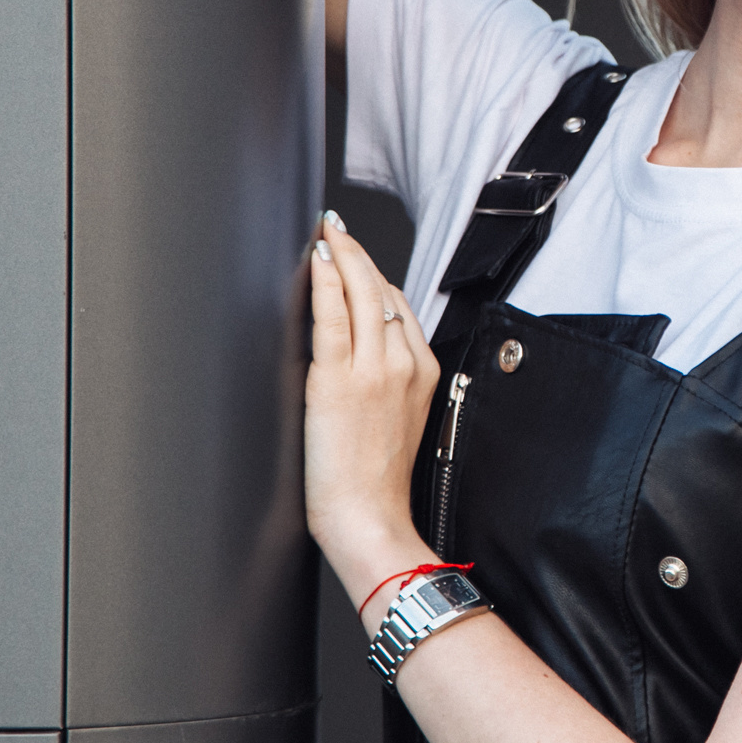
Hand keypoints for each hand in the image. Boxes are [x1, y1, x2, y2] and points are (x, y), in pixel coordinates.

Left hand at [303, 212, 439, 590]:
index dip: (375, 275)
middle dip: (358, 252)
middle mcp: (404, 362)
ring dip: (342, 255)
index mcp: (424, 371)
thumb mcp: (403, 419)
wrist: (369, 516)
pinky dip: (325, 282)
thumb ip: (393, 379)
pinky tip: (317, 260)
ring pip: (360, 293)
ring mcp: (374, 368)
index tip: (357, 255)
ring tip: (326, 233)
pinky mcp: (340, 379)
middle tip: (337, 226)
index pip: (400, 306)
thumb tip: (366, 348)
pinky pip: (333, 316)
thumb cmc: (378, 479)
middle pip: (382, 290)